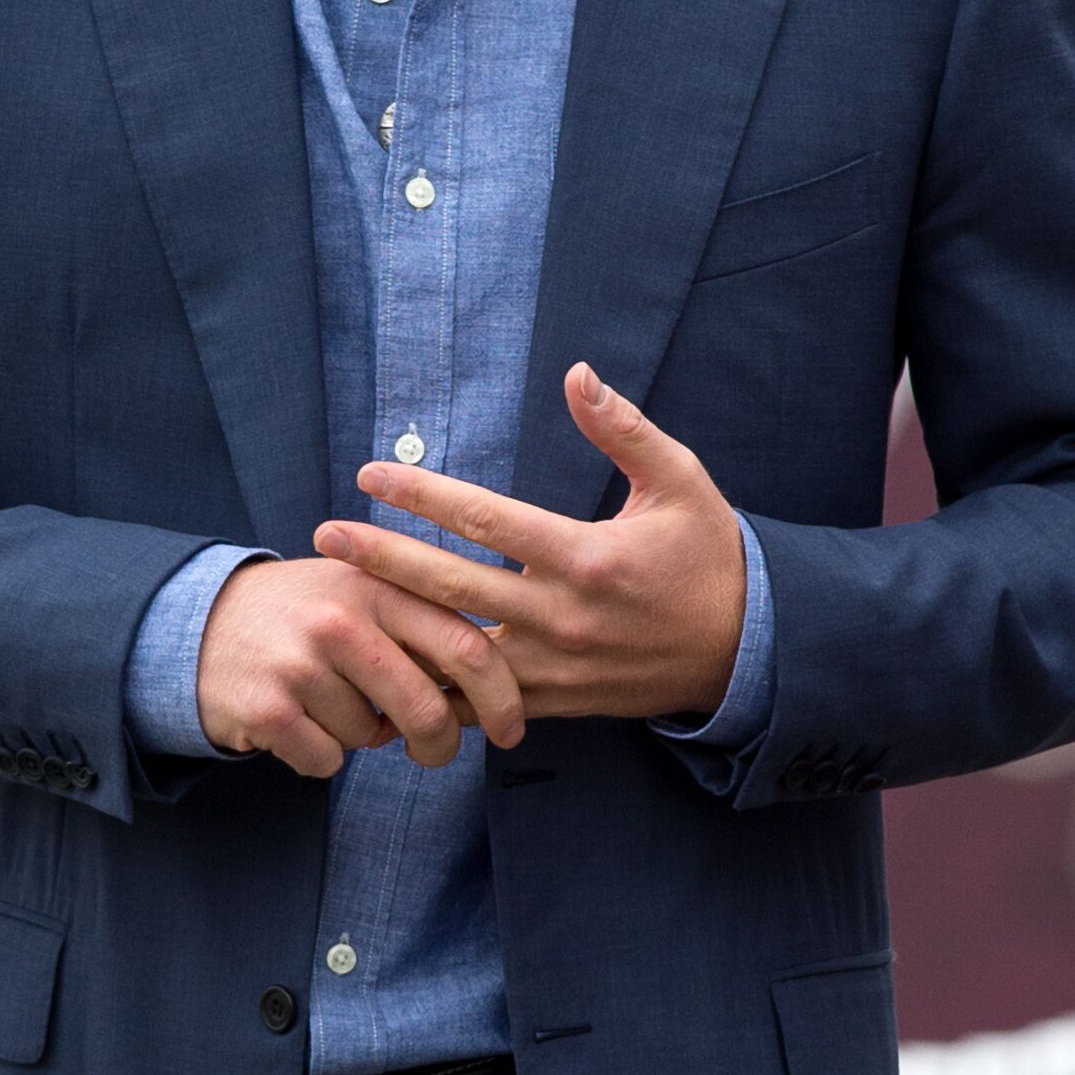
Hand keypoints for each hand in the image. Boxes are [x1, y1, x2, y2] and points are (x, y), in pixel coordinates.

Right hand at [195, 554, 527, 779]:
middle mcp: (341, 620)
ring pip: (372, 739)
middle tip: (433, 752)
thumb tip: (495, 685)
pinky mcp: (268, 709)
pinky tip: (297, 720)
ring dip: (362, 738)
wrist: (199, 624)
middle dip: (440, 745)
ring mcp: (301, 665)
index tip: (513, 730)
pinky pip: (327, 762)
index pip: (467, 646)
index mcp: (380, 586)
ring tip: (329, 702)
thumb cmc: (305, 615)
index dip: (502, 698)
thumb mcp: (363, 591)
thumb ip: (422, 622)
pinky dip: (320, 756)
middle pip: (428, 709)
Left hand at [311, 364, 745, 723]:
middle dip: (383, 560)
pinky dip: (431, 691)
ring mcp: (556, 667)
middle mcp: (563, 616)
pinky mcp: (555, 701)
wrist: (749, 652)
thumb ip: (623, 428)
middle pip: (453, 586)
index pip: (486, 521)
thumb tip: (576, 373)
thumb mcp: (680, 481)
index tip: (372, 474)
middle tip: (325, 538)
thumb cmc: (709, 556)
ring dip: (396, 628)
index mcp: (588, 556)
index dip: (422, 495)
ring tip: (337, 606)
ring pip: (457, 651)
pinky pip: (481, 701)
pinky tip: (383, 676)